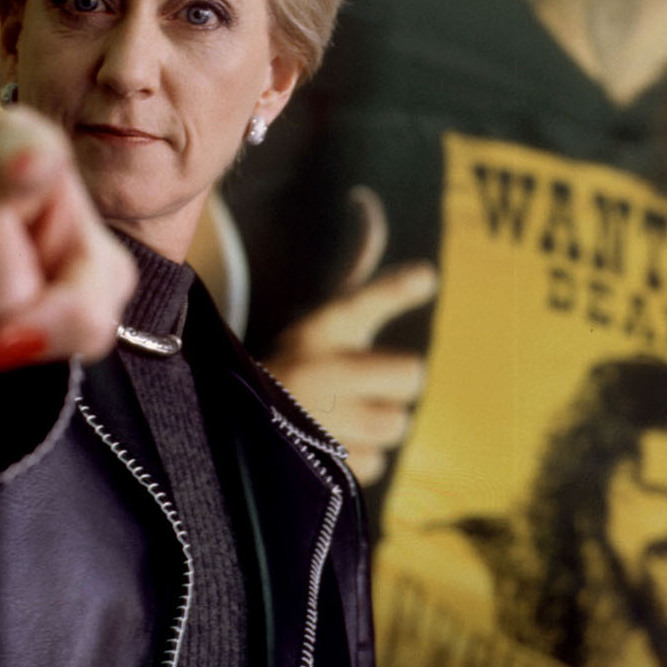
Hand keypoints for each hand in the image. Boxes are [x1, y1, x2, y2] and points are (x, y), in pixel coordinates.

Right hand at [262, 187, 436, 483]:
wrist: (241, 421)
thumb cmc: (306, 357)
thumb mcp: (326, 313)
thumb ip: (358, 266)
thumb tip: (368, 199)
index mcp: (321, 327)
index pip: (363, 301)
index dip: (395, 289)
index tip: (425, 277)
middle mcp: (315, 369)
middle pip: (411, 373)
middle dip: (398, 382)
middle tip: (369, 383)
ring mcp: (317, 420)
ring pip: (398, 423)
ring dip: (378, 424)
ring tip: (341, 416)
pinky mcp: (318, 467)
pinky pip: (378, 463)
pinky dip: (360, 459)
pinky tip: (329, 448)